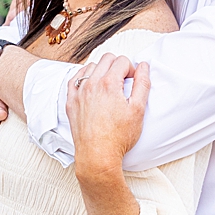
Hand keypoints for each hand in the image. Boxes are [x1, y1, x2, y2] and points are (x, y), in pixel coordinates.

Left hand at [67, 54, 149, 179]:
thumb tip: (143, 66)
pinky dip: (85, 78)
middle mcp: (91, 84)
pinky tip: (92, 88)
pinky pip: (75, 79)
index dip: (132, 69)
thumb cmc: (119, 136)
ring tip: (109, 86)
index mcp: (109, 84)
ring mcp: (78, 92)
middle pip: (106, 59)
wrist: (97, 155)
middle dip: (118, 66)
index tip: (134, 81)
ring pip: (90, 66)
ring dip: (101, 71)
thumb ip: (142, 84)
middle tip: (124, 82)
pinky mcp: (70, 102)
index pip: (122, 61)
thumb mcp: (138, 110)